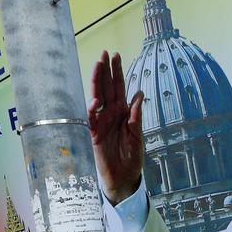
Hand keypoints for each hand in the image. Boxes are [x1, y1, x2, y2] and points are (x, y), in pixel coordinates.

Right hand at [88, 51, 144, 204]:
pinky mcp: (94, 134)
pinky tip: (96, 101)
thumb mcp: (138, 137)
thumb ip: (137, 117)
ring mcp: (102, 123)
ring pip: (97, 98)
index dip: (117, 73)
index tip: (115, 55)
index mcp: (123, 113)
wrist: (124, 177)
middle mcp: (111, 114)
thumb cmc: (132, 158)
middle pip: (107, 88)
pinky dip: (93, 110)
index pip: (119, 88)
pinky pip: (92, 119)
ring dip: (98, 83)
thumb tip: (139, 94)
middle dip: (106, 71)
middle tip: (105, 54)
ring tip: (98, 67)